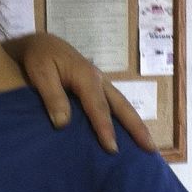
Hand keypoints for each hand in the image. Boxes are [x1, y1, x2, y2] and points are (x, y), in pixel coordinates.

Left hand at [5, 32, 153, 152]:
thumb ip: (52, 96)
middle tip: (150, 149)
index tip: (112, 149)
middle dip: (136, 127)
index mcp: (87, 76)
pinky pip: (114, 105)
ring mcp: (101, 84)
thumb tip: (63, 123)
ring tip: (148, 145)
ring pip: (122, 105)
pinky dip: (124, 119)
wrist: (43, 43)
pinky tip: (127, 134)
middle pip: (122, 106)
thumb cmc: (40, 57)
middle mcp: (99, 80)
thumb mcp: (40, 73)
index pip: (98, 107)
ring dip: (136, 124)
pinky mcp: (97, 88)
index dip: (105, 128)